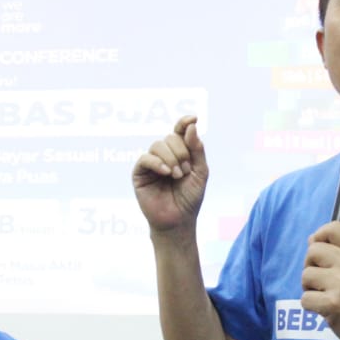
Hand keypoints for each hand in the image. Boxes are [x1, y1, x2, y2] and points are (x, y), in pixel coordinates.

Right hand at [133, 115, 208, 234]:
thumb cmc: (190, 198)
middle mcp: (164, 155)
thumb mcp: (200, 172)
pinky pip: (145, 158)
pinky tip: (166, 173)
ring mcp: (151, 163)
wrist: (178, 220)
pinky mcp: (139, 173)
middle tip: (185, 171)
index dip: (184, 122)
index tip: (193, 118)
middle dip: (181, 152)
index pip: (179, 131)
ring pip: (158, 145)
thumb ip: (197, 149)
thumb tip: (191, 126)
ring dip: (171, 158)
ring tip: (177, 176)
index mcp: (180, 153)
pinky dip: (157, 163)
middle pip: (170, 137)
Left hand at [298, 222, 339, 339]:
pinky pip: (305, 299)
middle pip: (312, 250)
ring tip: (325, 295)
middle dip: (311, 266)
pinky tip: (325, 309)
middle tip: (322, 280)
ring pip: (306, 275)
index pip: (334, 227)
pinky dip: (311, 307)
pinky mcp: (333, 303)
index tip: (321, 253)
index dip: (320, 236)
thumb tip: (311, 239)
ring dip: (310, 288)